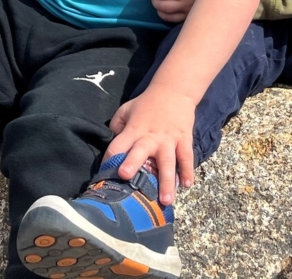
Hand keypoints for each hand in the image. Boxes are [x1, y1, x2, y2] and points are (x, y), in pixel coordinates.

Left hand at [106, 86, 195, 204]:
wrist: (174, 90)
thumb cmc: (147, 103)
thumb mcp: (126, 109)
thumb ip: (117, 126)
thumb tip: (111, 144)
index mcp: (133, 130)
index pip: (117, 146)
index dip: (109, 160)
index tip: (104, 176)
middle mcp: (150, 137)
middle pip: (140, 152)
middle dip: (133, 164)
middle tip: (127, 177)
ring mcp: (169, 140)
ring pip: (167, 162)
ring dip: (166, 181)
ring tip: (166, 200)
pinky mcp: (184, 139)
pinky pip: (186, 157)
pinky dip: (187, 171)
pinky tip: (187, 185)